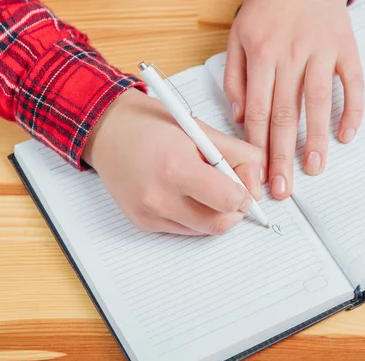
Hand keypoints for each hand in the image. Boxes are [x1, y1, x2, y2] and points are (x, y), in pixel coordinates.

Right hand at [82, 89, 261, 235]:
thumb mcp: (202, 130)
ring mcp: (149, 213)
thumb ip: (239, 155)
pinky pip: (183, 230)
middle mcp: (160, 197)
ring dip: (213, 214)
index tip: (244, 188)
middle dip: (233, 211)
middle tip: (230, 192)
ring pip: (203, 231)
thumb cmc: (154, 125)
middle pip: (219, 225)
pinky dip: (193, 216)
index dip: (245, 196)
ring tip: (203, 187)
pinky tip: (183, 193)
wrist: (108, 130)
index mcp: (177, 168)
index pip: (230, 202)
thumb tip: (256, 185)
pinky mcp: (142, 223)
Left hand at [223, 0, 363, 198]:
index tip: (259, 174)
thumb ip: (234, 75)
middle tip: (284, 187)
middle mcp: (291, 55)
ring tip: (315, 168)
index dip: (258, 146)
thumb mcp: (238, 35)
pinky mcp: (346, 48)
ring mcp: (321, 51)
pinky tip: (347, 135)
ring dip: (317, 138)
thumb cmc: (268, 7)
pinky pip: (353, 82)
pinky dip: (353, 109)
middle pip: (286, 113)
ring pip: (318, 101)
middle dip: (283, 155)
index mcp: (262, 54)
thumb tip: (240, 116)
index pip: (259, 110)